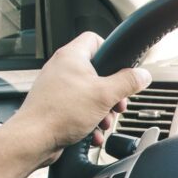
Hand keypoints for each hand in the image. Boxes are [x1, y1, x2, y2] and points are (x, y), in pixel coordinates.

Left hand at [8, 32, 152, 167]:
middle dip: (112, 92)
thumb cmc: (61, 112)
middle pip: (98, 72)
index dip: (111, 52)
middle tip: (117, 103)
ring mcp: (57, 88)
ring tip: (103, 121)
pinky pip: (80, 109)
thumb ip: (128, 82)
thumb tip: (143, 75)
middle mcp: (62, 69)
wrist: (34, 138)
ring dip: (102, 110)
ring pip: (90, 94)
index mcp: (72, 57)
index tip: (122, 68)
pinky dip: (90, 121)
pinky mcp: (56, 106)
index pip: (95, 39)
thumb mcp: (105, 95)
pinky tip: (93, 133)